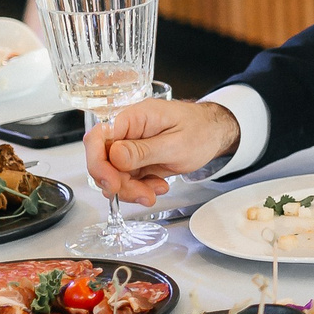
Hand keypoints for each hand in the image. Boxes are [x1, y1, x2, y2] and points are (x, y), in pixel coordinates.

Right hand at [83, 98, 239, 205]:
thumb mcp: (176, 144)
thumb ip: (144, 151)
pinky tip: (158, 187)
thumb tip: (113, 155)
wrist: (215, 133)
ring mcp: (130, 147)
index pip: (98, 138)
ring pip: (114, 174)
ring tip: (155, 193)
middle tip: (143, 195)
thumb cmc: (201, 130)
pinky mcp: (136, 160)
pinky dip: (139, 188)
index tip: (111, 183)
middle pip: (103, 161)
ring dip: (131, 189)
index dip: (98, 163)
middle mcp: (127, 131)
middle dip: (119, 183)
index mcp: (133, 118)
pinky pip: (127, 178)